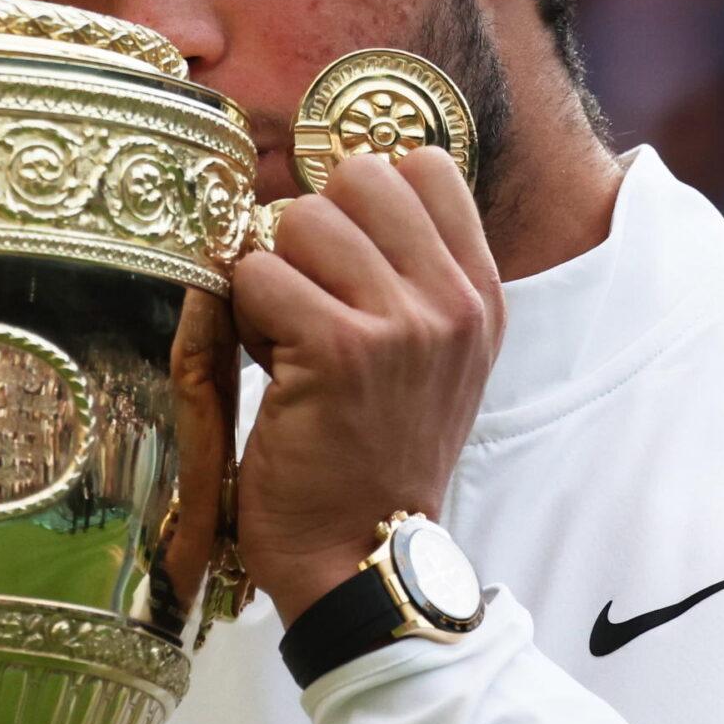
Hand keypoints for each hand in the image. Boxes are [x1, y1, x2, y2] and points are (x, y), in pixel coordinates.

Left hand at [231, 148, 502, 623]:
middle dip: (311, 229)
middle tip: (308, 299)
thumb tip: (343, 187)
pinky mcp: (338, 350)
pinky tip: (270, 366)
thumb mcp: (432, 361)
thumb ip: (410, 275)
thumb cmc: (377, 458)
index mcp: (479, 295)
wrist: (363, 558)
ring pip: (301, 220)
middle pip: (358, 176)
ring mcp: (401, 324)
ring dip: (273, 276)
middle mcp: (452, 302)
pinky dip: (244, 317)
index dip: (362, 198)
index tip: (344, 258)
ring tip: (288, 339)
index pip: (424, 165)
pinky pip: (259, 275)